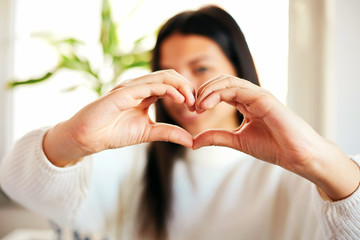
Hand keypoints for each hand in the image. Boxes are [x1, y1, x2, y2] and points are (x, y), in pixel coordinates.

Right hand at [43, 70, 194, 165]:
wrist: (88, 137)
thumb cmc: (113, 133)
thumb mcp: (148, 133)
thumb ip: (169, 133)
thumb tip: (191, 140)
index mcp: (145, 94)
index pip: (171, 84)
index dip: (186, 93)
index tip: (196, 108)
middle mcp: (139, 87)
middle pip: (170, 76)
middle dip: (187, 87)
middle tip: (197, 103)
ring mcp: (132, 87)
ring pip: (163, 76)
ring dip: (181, 86)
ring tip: (191, 101)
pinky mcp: (124, 92)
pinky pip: (150, 85)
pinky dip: (168, 89)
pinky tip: (179, 99)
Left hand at [193, 74, 359, 199]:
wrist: (297, 155)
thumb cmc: (273, 147)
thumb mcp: (237, 141)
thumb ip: (216, 137)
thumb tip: (193, 141)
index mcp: (246, 102)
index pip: (220, 90)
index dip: (203, 97)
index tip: (192, 111)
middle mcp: (251, 95)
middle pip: (221, 81)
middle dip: (203, 91)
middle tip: (191, 106)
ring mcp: (258, 94)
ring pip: (227, 81)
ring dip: (208, 90)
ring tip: (197, 105)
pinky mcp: (264, 98)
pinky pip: (237, 88)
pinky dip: (218, 93)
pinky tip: (207, 104)